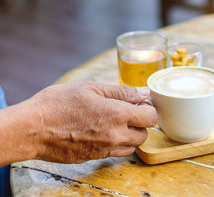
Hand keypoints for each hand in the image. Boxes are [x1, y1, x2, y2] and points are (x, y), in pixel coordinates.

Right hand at [24, 81, 156, 162]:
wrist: (32, 129)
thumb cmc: (58, 104)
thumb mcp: (91, 88)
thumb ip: (121, 91)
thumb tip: (143, 92)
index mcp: (117, 114)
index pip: (150, 117)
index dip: (148, 108)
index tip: (139, 103)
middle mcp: (115, 135)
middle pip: (144, 135)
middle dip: (140, 123)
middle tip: (127, 112)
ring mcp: (104, 149)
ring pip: (132, 147)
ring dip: (130, 136)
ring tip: (115, 123)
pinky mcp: (94, 157)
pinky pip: (115, 153)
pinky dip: (116, 144)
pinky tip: (102, 132)